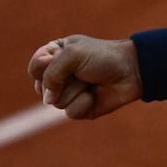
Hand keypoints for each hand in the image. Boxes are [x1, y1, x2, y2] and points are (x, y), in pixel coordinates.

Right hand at [28, 34, 142, 119]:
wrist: (132, 71)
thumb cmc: (103, 57)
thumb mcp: (73, 54)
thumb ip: (51, 73)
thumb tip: (47, 101)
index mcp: (55, 55)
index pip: (35, 67)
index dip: (44, 67)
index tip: (58, 58)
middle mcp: (59, 74)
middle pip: (41, 88)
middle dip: (63, 80)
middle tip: (82, 71)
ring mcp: (68, 92)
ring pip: (56, 102)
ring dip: (76, 90)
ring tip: (90, 81)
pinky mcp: (79, 107)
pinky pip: (70, 112)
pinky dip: (84, 103)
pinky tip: (95, 95)